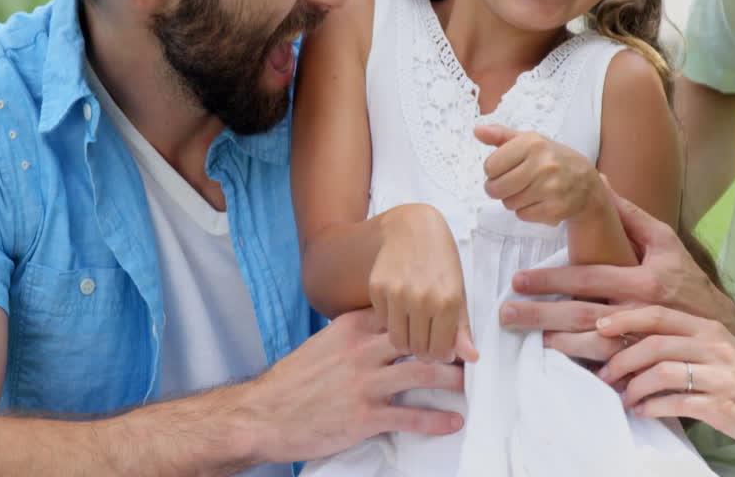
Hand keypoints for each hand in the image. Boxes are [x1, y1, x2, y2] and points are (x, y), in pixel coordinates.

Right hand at [247, 308, 466, 462]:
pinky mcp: (364, 416)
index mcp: (352, 328)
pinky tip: (453, 422)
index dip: (431, 315)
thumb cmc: (293, 380)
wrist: (263, 414)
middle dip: (450, 344)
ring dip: (452, 379)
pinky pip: (410, 417)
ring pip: (423, 373)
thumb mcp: (323, 343)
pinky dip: (436, 420)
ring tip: (469, 384)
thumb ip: (354, 334)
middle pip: (420, 339)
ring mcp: (364, 383)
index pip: (401, 313)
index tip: (452, 319)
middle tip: (471, 351)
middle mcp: (362, 350)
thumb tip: (383, 327)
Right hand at [369, 203, 478, 362]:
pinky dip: (391, 321)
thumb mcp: (458, 290)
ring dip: (406, 340)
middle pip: (418, 349)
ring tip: (414, 328)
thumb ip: (462, 328)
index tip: (441, 349)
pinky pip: (382, 321)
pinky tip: (400, 308)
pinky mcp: (377, 288)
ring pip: (398, 340)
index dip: (441, 355)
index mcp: (448, 301)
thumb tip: (471, 358)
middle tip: (427, 339)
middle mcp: (422, 299)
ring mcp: (397, 293)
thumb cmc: (440, 260)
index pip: (440, 351)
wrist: (412, 228)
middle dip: (424, 350)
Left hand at [475, 124, 604, 225]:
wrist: (587, 184)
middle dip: (499, 189)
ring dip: (514, 200)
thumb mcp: (530, 142)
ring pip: (508, 203)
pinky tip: (540, 201)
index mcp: (533, 143)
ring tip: (530, 191)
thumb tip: (477, 130)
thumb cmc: (552, 160)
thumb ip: (501, 136)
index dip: (494, 171)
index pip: (490, 166)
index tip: (506, 169)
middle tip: (512, 184)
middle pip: (496, 188)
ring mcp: (551, 187)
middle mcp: (543, 163)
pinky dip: (527, 211)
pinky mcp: (555, 208)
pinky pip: (523, 215)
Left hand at [500, 185, 734, 361]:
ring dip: (561, 345)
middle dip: (542, 315)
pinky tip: (563, 366)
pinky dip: (589, 368)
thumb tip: (600, 179)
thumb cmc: (685, 277)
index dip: (554, 279)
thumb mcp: (663, 241)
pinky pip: (613, 369)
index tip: (519, 280)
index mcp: (642, 281)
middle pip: (583, 314)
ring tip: (529, 340)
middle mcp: (641, 312)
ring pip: (595, 347)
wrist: (720, 322)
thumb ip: (628, 214)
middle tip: (507, 313)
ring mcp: (643, 343)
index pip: (590, 278)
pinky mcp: (645, 366)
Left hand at [596, 306, 734, 454]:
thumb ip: (683, 342)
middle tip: (604, 374)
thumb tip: (634, 344)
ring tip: (623, 397)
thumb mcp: (718, 349)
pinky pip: (676, 403)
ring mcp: (719, 376)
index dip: (625, 317)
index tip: (599, 325)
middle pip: (654, 343)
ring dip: (634, 386)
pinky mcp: (722, 406)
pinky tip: (643, 411)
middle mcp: (713, 346)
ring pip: (662, 372)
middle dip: (621, 358)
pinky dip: (652, 407)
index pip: (659, 314)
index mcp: (708, 328)